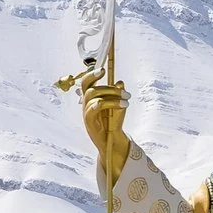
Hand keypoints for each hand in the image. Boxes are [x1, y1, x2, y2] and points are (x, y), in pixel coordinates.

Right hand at [76, 68, 132, 189]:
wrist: (112, 141)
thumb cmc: (113, 122)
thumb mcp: (118, 106)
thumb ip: (118, 94)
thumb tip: (120, 82)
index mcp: (91, 98)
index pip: (87, 83)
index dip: (92, 74)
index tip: (103, 70)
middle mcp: (86, 104)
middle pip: (92, 89)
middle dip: (110, 88)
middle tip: (126, 94)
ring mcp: (86, 113)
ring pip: (94, 97)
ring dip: (112, 96)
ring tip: (127, 101)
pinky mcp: (89, 122)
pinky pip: (93, 109)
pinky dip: (106, 104)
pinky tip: (120, 105)